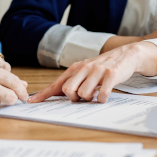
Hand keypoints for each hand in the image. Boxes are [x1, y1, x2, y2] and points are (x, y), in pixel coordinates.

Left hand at [29, 42, 156, 103]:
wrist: (125, 55)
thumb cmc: (102, 67)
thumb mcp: (84, 71)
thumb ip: (71, 81)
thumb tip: (53, 94)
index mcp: (75, 68)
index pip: (56, 83)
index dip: (43, 94)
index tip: (31, 102)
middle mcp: (84, 68)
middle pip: (67, 90)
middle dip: (73, 98)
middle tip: (82, 97)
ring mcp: (97, 71)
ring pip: (84, 94)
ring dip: (89, 99)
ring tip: (96, 94)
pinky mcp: (111, 75)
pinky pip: (102, 94)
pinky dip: (102, 99)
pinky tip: (104, 96)